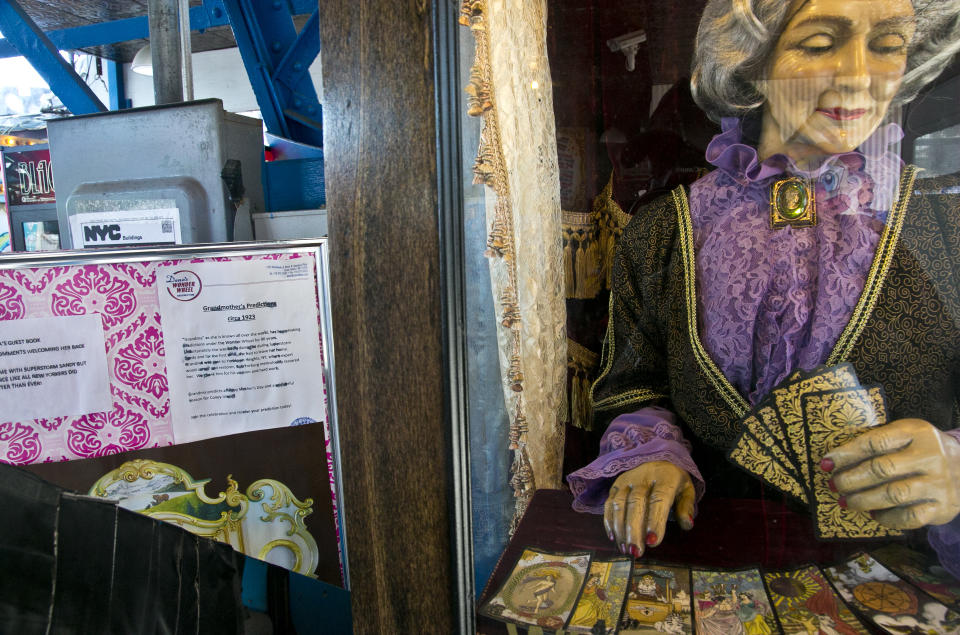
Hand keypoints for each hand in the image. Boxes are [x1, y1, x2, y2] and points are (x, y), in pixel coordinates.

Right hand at [603, 461, 695, 557]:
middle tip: (636, 552)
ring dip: (620, 529)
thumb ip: (686, 507)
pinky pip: (609, 504)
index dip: (654, 521)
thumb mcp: (686, 489)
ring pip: (620, 505)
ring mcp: (626, 481)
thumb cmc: (673, 480)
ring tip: (626, 550)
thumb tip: (687, 525)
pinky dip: (609, 522)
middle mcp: (643, 477)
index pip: (658, 500)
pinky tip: (614, 538)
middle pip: (636, 504)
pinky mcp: (616, 485)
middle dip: (634, 530)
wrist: (656, 457)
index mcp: (664, 478)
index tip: (652, 542)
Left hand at [823, 418, 959, 528]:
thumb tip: (835, 462)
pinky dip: (886, 518)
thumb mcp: (907, 436)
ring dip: (863, 500)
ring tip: (846, 501)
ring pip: (893, 494)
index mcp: (917, 432)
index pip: (875, 442)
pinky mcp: (942, 507)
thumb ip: (878, 444)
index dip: (846, 454)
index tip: (826, 463)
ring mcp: (939, 483)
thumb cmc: (923, 450)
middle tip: (834, 485)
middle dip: (851, 479)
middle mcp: (931, 456)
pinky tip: (873, 514)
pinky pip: (908, 517)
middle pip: (881, 469)